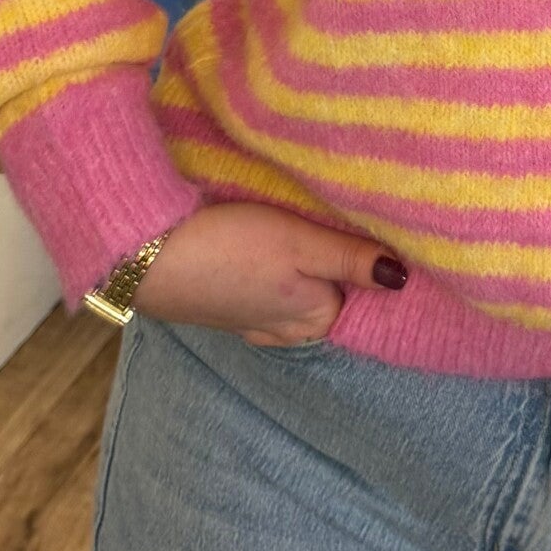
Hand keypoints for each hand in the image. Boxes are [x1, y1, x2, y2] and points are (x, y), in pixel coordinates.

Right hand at [133, 201, 408, 343]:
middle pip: (329, 295)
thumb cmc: (227, 247)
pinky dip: (271, 276)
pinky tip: (264, 251)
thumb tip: (405, 279)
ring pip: (296, 295)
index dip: (367, 259)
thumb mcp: (298, 243)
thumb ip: (350, 259)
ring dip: (303, 270)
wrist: (145, 258)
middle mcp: (288, 330)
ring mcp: (254, 323)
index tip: (372, 227)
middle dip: (336, 266)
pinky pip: (265, 295)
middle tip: (336, 219)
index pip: (362, 293)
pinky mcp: (225, 309)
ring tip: (302, 231)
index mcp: (315, 318)